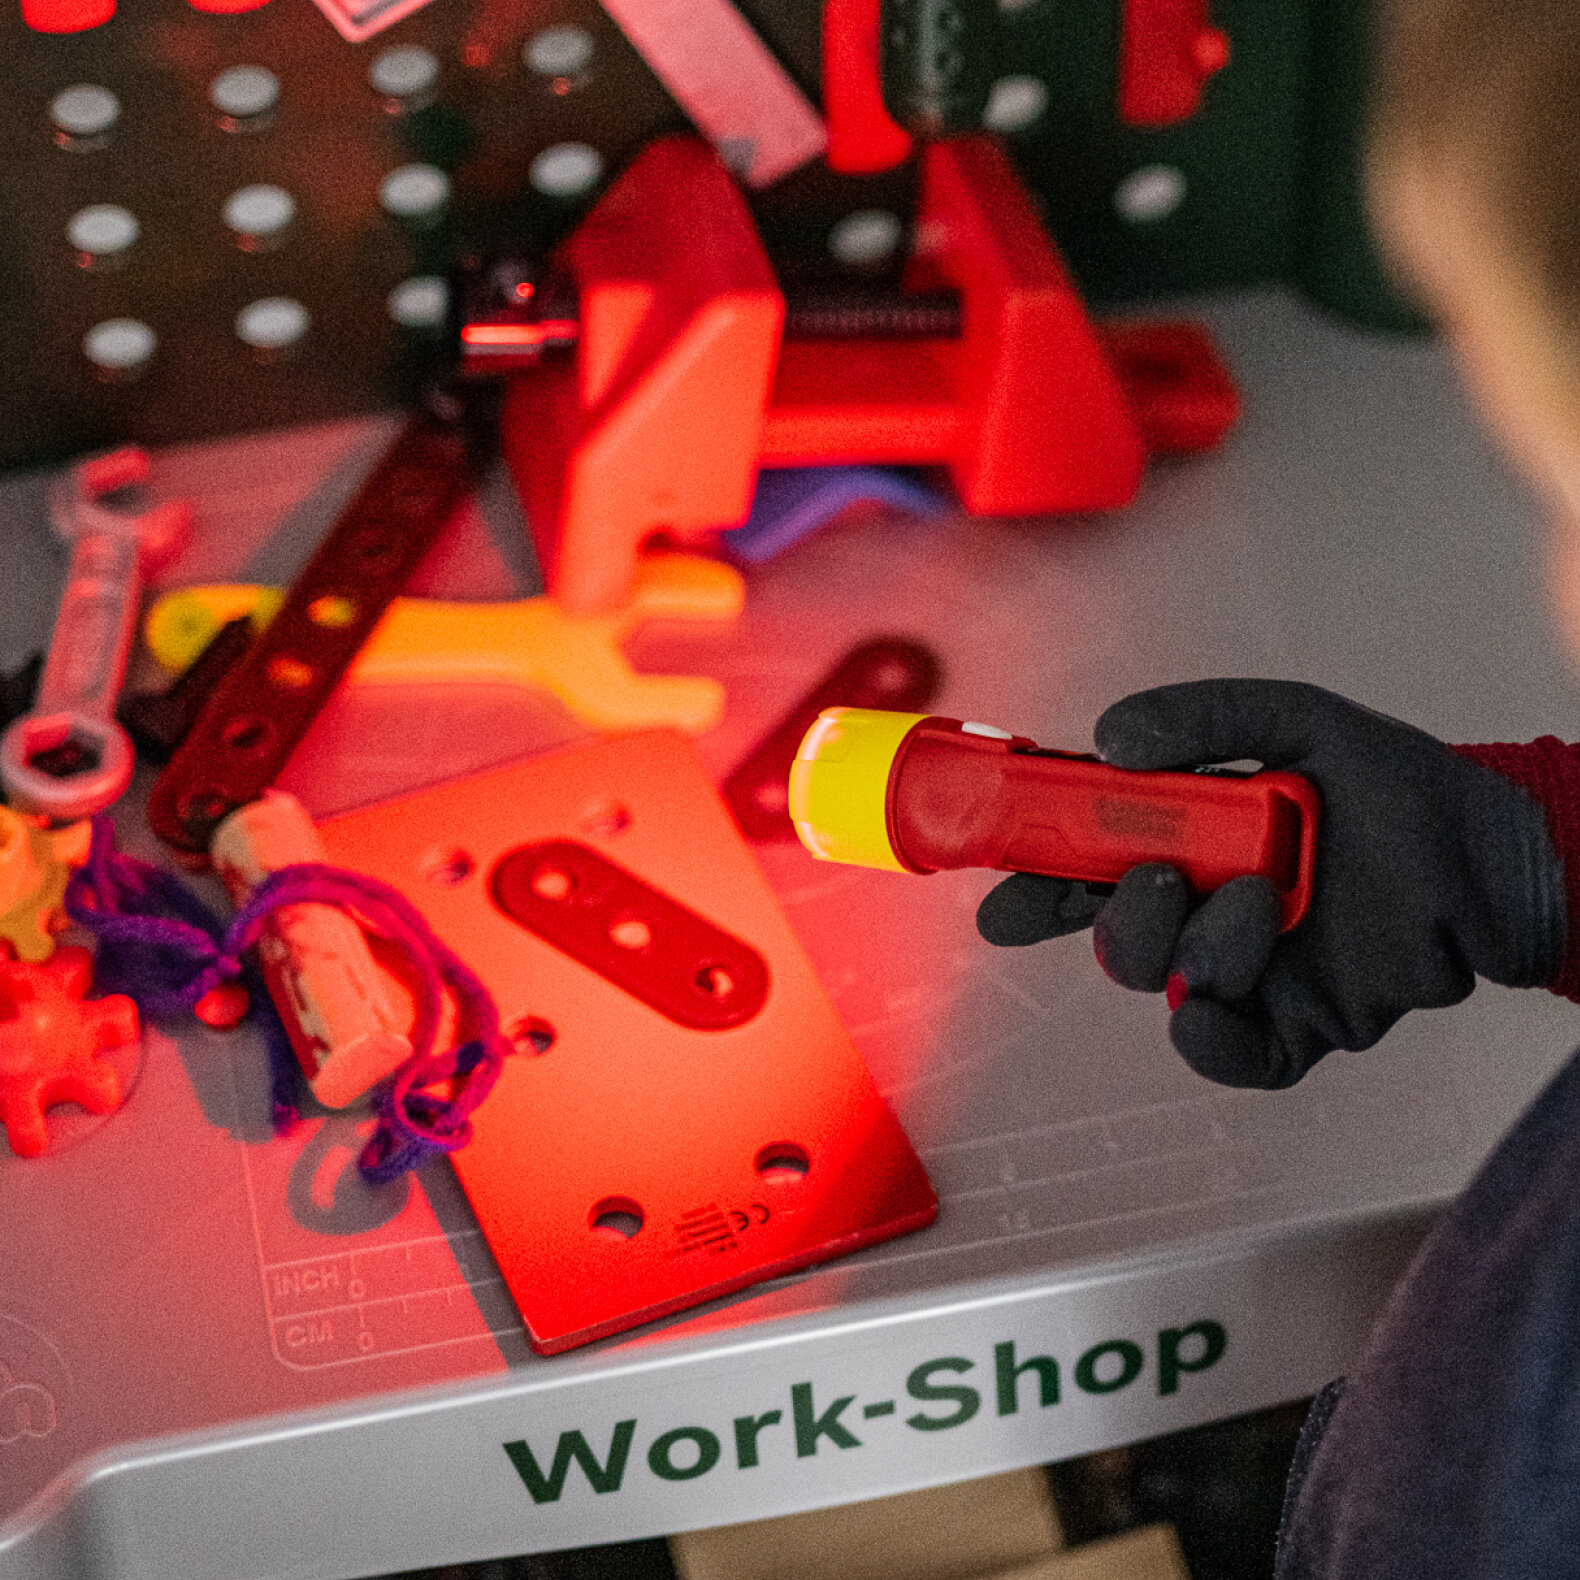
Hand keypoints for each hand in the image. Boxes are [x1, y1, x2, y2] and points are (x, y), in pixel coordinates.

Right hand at [976, 680, 1565, 1086]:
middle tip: (1161, 877)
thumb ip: (1207, 720)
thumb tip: (1109, 739)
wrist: (1495, 861)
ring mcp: (1245, 971)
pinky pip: (1224, 1052)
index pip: (1088, 865)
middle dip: (1115, 916)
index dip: (1035, 882)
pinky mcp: (1292, 1026)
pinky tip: (1213, 1004)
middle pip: (1110, 935)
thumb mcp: (1301, 722)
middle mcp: (1203, 909)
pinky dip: (1206, 1040)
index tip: (1003, 894)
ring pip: (1165, 983)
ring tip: (1262, 898)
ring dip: (1197, 945)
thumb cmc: (1400, 788)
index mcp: (1189, 841)